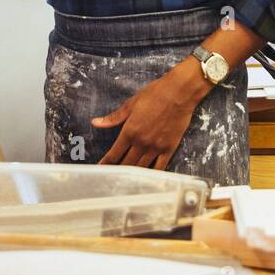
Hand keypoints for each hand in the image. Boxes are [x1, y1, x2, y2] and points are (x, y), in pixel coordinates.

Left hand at [92, 61, 206, 170]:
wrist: (179, 92)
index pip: (114, 153)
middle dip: (118, 171)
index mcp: (130, 131)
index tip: (100, 169)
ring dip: (133, 176)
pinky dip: (152, 175)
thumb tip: (96, 123)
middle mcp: (141, 142)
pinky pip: (160, 167)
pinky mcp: (169, 148)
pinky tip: (148, 180)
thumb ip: (114, 117)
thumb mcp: (131, 104)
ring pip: (141, 168)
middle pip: (126, 164)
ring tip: (126, 182)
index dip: (106, 163)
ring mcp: (156, 147)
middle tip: (112, 178)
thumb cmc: (155, 94)